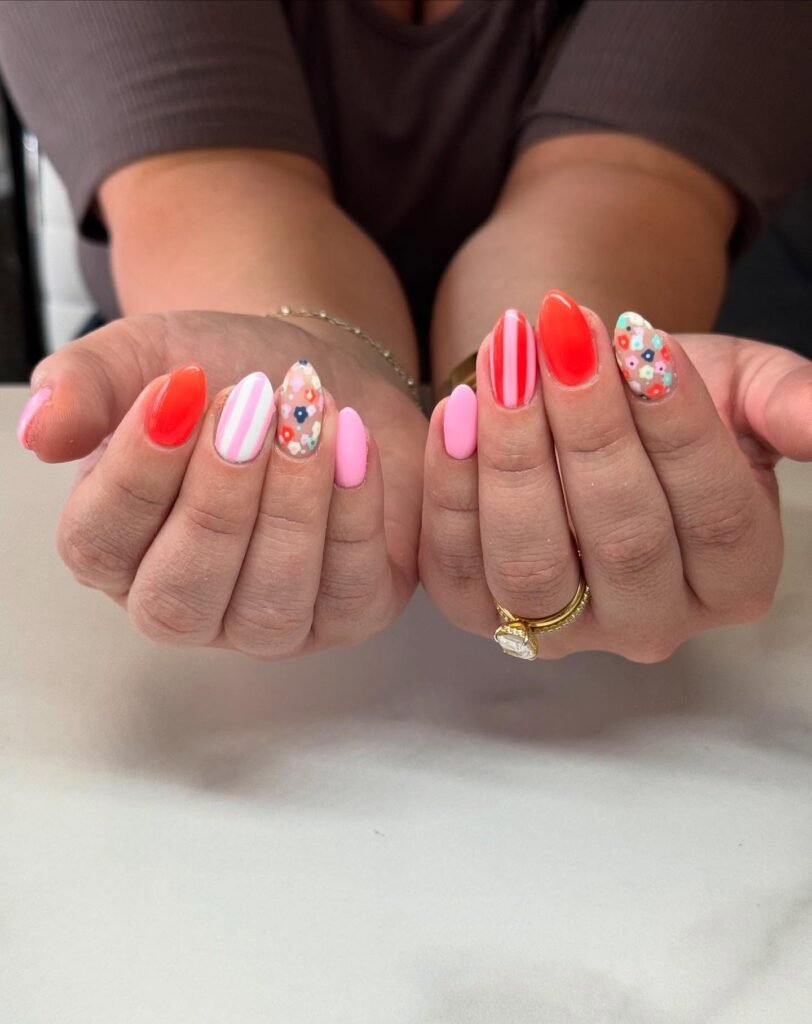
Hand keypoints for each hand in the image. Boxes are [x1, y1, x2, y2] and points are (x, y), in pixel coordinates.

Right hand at [18, 311, 425, 657]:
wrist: (314, 377)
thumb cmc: (224, 375)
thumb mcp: (148, 357)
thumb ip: (86, 385)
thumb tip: (39, 432)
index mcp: (117, 550)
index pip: (100, 545)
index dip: (137, 472)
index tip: (178, 389)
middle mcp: (186, 601)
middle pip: (182, 595)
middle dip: (219, 496)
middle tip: (249, 402)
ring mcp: (264, 620)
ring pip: (269, 605)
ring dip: (292, 505)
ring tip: (307, 415)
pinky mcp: (345, 613)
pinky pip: (350, 591)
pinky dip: (355, 513)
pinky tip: (353, 440)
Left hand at [420, 295, 811, 660]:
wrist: (572, 411)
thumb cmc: (657, 398)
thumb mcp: (738, 390)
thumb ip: (787, 404)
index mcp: (731, 580)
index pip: (716, 518)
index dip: (678, 427)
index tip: (641, 337)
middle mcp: (650, 623)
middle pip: (626, 542)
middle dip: (592, 428)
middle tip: (564, 333)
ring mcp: (561, 632)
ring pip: (535, 563)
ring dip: (516, 454)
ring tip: (507, 360)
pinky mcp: (481, 616)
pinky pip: (458, 565)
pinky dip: (451, 485)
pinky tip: (457, 408)